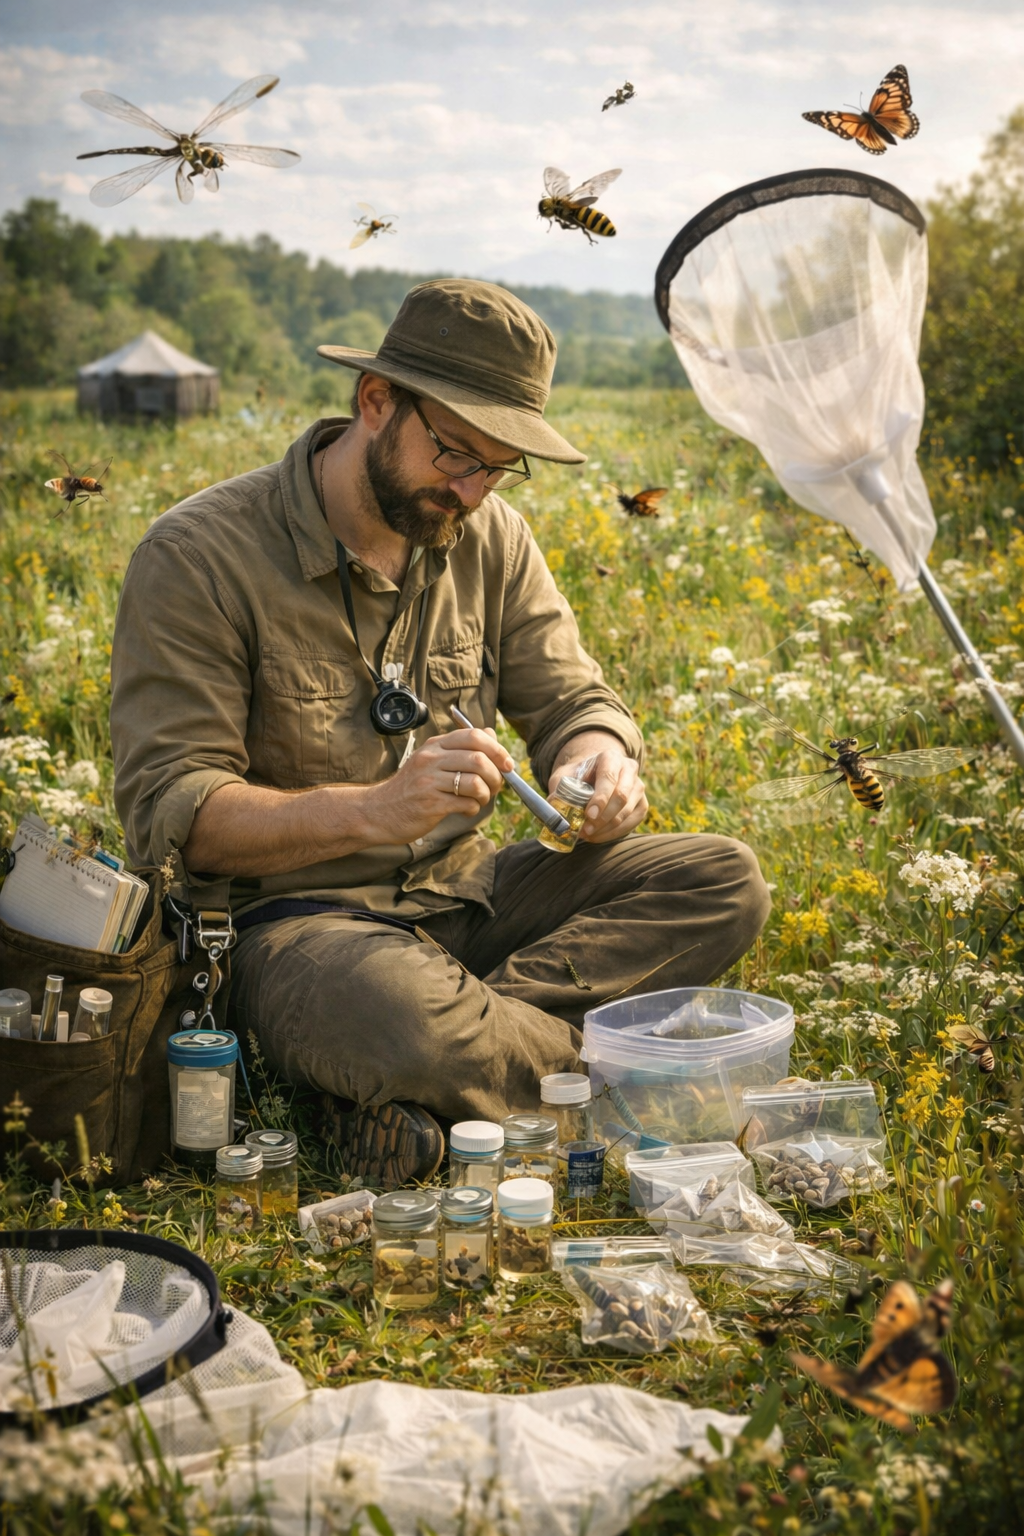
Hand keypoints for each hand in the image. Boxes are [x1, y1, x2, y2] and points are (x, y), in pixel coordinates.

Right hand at [359, 726, 512, 845]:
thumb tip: (491, 734)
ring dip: (486, 794)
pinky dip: (473, 809)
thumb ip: (461, 747)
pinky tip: (464, 810)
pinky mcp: (430, 804)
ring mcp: (429, 781)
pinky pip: (466, 804)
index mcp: (435, 745)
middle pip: (479, 758)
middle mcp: (431, 759)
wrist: (379, 811)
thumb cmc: (412, 787)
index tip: (507, 763)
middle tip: (495, 787)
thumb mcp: (432, 760)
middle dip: (496, 775)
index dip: (497, 749)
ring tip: (479, 800)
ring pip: (475, 782)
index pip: (474, 736)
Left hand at [549, 735, 647, 844]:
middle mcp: (629, 769)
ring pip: (628, 812)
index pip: (609, 778)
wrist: (595, 774)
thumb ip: (558, 789)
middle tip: (585, 830)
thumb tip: (553, 807)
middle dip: (603, 817)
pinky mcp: (642, 804)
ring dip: (607, 828)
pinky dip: (614, 833)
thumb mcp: (564, 776)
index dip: (600, 798)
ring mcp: (638, 787)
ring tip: (588, 835)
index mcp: (610, 758)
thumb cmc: (579, 776)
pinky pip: (632, 822)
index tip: (589, 815)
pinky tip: (598, 836)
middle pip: (622, 796)